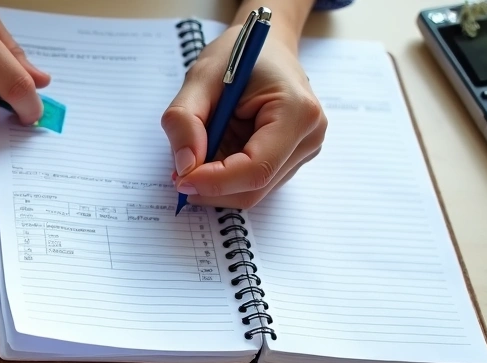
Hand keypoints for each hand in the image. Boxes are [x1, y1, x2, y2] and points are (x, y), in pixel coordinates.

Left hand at [161, 26, 325, 208]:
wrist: (265, 45)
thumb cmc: (239, 54)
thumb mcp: (202, 77)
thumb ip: (186, 119)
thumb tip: (184, 165)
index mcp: (297, 112)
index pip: (256, 168)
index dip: (215, 182)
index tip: (181, 179)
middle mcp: (308, 137)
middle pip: (254, 188)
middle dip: (211, 186)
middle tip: (178, 172)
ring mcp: (303, 151)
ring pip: (251, 192)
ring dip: (216, 183)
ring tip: (198, 152)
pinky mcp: (290, 160)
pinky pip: (252, 184)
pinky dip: (225, 178)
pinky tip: (214, 153)